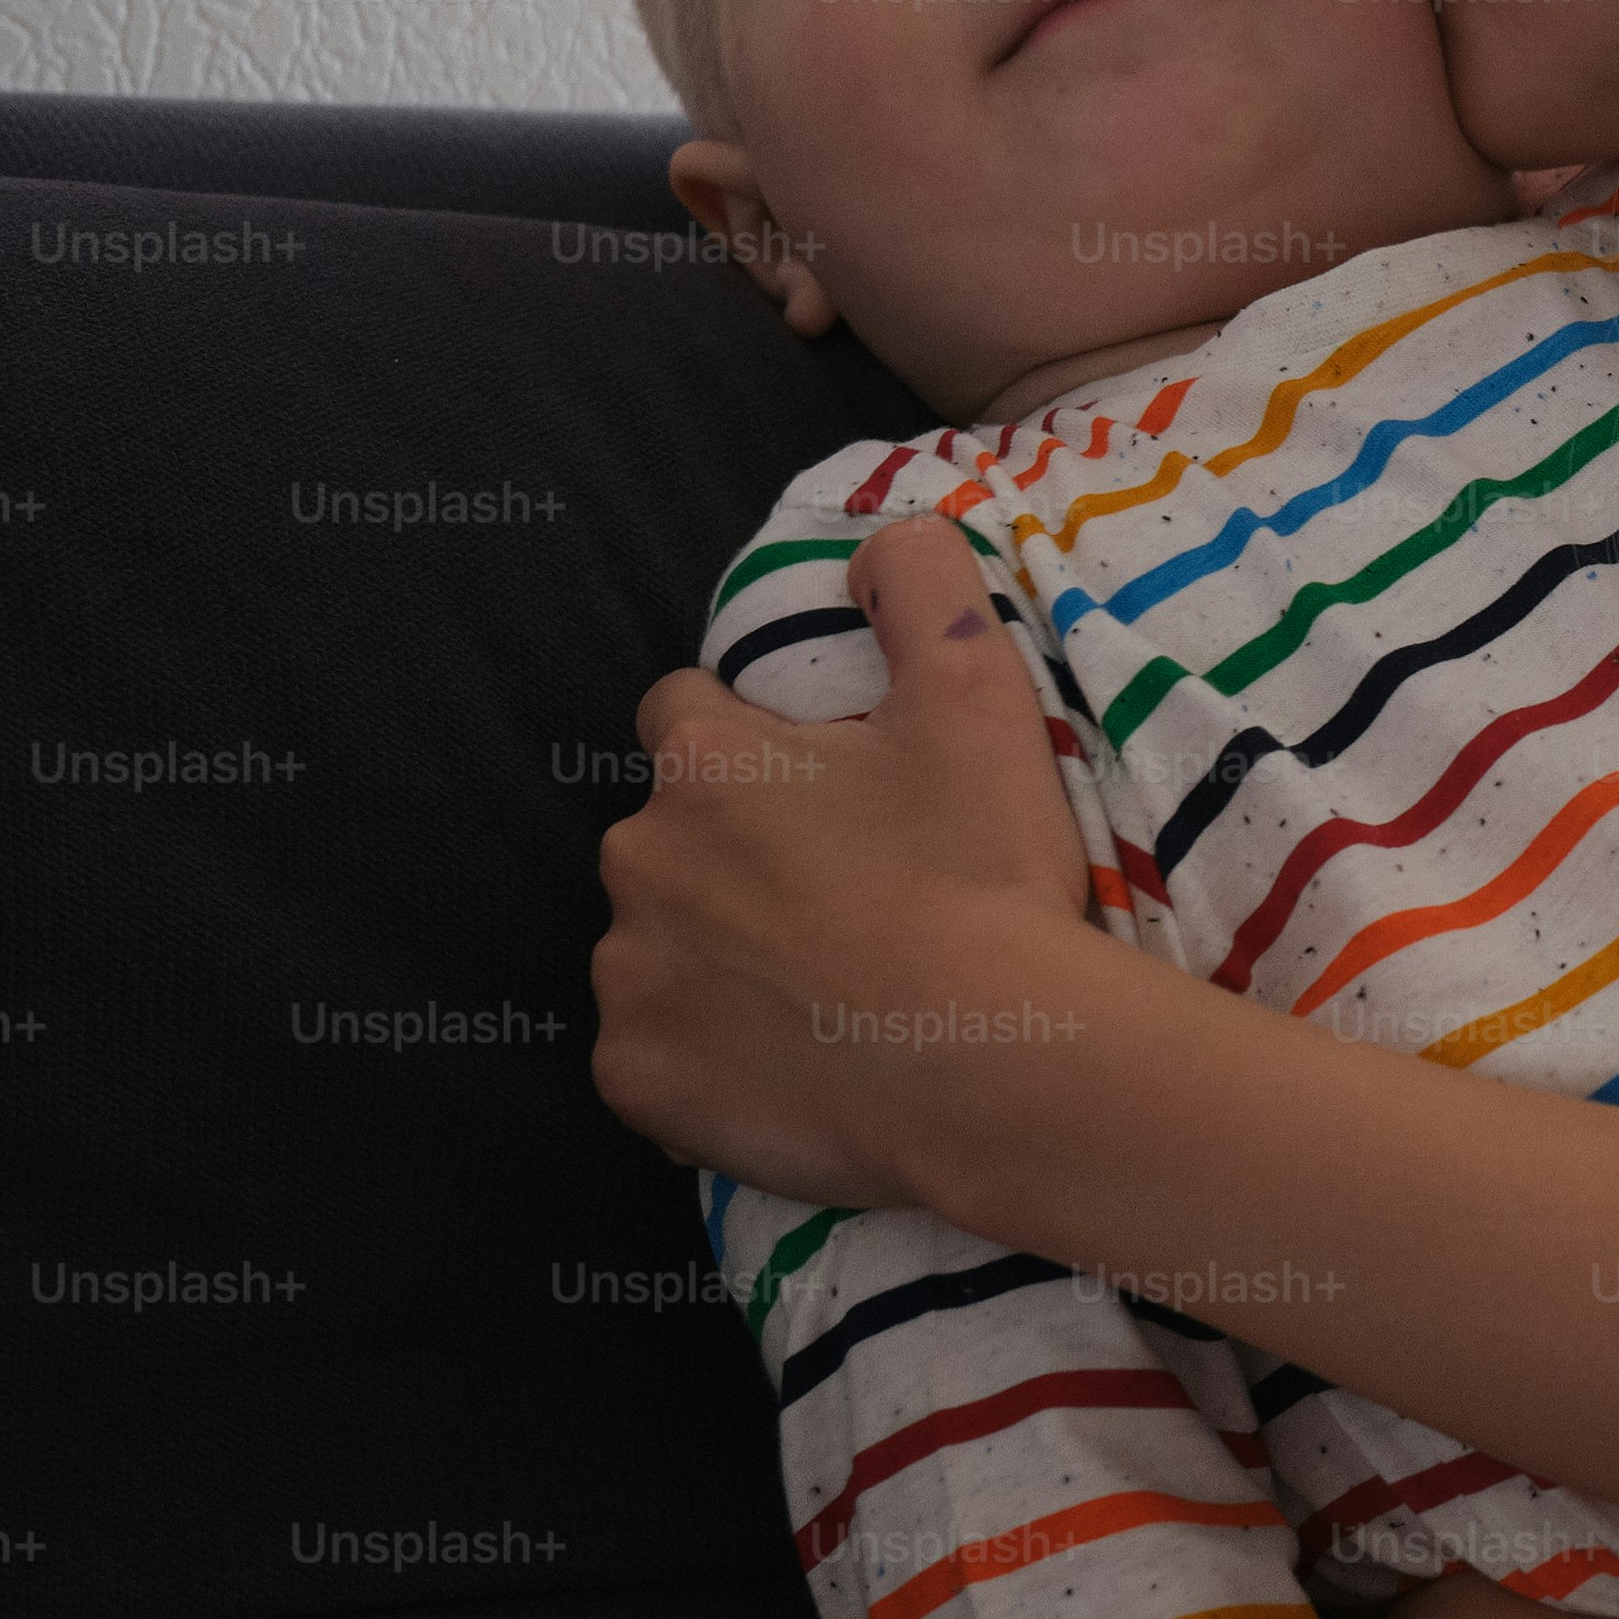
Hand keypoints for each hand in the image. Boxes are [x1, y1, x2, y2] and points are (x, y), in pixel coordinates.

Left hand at [590, 514, 1099, 1203]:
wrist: (990, 1066)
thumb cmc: (980, 876)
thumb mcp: (980, 697)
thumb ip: (925, 583)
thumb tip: (881, 539)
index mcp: (706, 763)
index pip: (681, 714)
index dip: (754, 747)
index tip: (825, 796)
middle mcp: (639, 858)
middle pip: (671, 841)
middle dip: (734, 861)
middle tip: (849, 905)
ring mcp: (627, 977)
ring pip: (659, 950)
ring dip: (718, 960)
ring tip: (827, 999)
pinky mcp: (633, 1079)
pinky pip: (653, 1057)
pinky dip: (706, 1060)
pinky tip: (793, 1070)